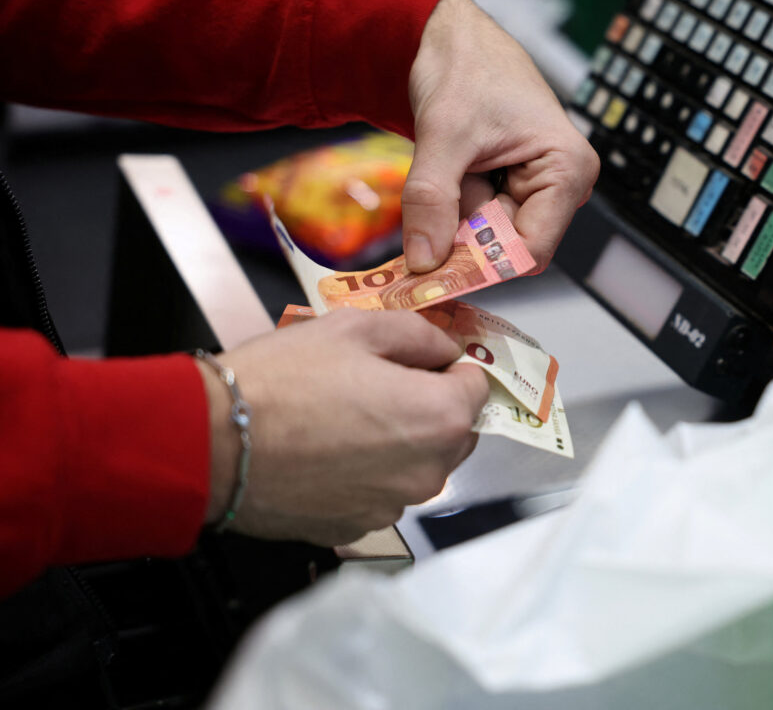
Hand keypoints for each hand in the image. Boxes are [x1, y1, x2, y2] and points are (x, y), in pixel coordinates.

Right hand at [198, 309, 488, 544]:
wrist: (211, 442)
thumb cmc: (281, 382)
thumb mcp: (356, 328)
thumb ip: (418, 334)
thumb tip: (444, 348)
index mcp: (440, 418)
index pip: (477, 387)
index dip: (448, 367)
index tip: (419, 361)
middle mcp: (428, 472)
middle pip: (453, 431)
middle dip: (427, 405)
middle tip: (374, 384)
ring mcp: (393, 507)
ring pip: (416, 465)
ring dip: (396, 442)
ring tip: (342, 417)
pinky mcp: (357, 528)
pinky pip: (379, 492)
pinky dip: (365, 474)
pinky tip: (325, 451)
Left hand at [403, 0, 598, 271]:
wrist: (454, 37)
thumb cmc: (465, 67)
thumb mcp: (442, 135)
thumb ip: (431, 201)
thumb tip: (424, 262)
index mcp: (567, 170)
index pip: (530, 251)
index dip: (482, 264)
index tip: (433, 269)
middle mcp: (563, 185)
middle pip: (508, 247)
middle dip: (463, 234)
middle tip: (430, 204)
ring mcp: (540, 188)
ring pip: (488, 235)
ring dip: (455, 215)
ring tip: (449, 166)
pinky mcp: (515, 188)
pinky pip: (478, 219)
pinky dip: (453, 206)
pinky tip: (451, 171)